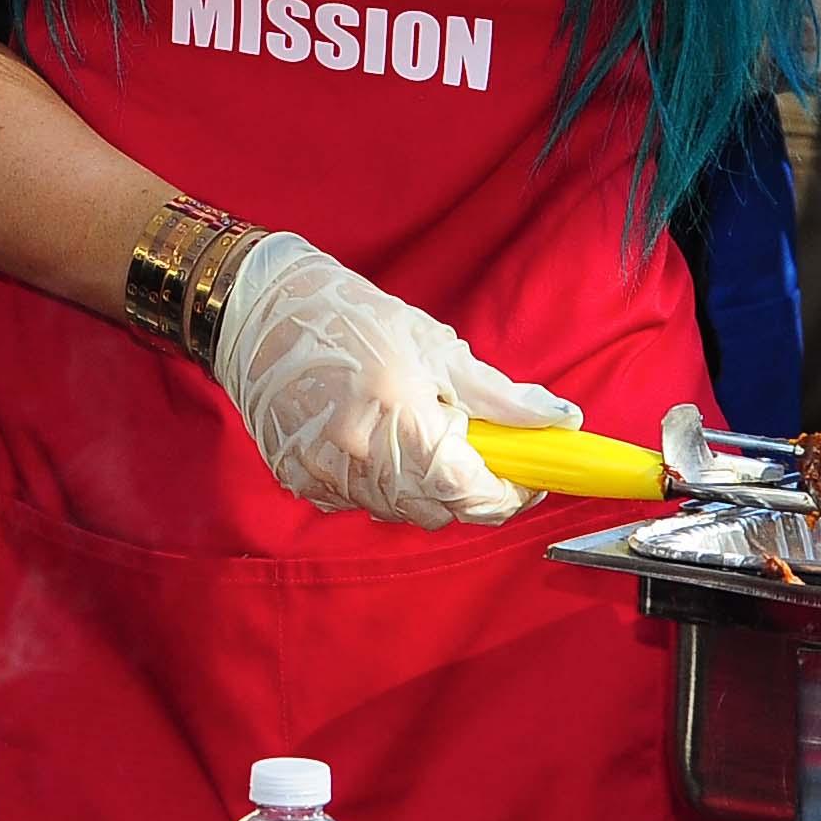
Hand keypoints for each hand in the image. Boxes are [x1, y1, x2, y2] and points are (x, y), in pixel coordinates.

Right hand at [209, 233, 578, 528]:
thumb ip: (499, 394)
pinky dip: (379, 485)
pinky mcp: (297, 479)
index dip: (508, 493)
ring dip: (423, 488)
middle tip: (470, 445)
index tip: (526, 477)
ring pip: (400, 512)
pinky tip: (372, 442)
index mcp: (398, 411)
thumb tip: (561, 421)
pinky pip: (359, 503)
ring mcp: (322, 471)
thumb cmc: (350, 317)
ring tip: (414, 434)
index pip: (470, 490)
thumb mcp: (434, 345)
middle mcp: (357, 452)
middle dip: (467, 488)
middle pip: (440, 510)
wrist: (258, 308)